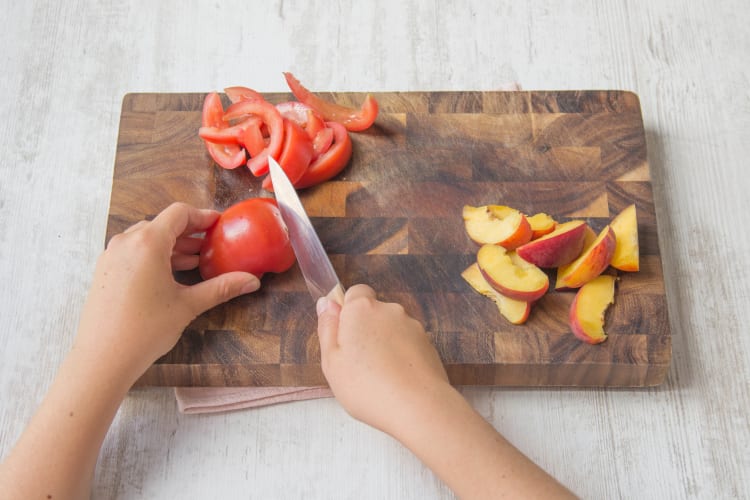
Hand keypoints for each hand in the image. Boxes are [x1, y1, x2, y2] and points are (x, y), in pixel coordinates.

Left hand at [74, 202, 259, 383]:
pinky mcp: (105, 271)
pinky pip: (133, 252)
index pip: (179, 213)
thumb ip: (221, 288)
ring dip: (172, 245)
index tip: (219, 224)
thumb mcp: (188, 305)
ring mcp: (112, 256)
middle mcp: (126, 242)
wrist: (102, 358)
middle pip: (163, 224)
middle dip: (189, 233)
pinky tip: (169, 275)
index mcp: (148, 243)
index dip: (202, 216)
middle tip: (211, 246)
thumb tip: (251, 281)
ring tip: (194, 261)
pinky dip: (154, 256)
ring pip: (147, 238)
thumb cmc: (144, 330)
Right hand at [316, 284, 449, 434]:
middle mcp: (390, 310)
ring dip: (384, 345)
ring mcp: (412, 326)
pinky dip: (401, 357)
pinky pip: (407, 345)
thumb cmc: (367, 385)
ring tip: (378, 377)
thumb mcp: (332, 360)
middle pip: (373, 313)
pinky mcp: (428, 344)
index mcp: (362, 309)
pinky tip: (396, 381)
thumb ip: (327, 327)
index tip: (343, 337)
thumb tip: (327, 303)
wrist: (418, 406)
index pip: (355, 293)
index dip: (347, 312)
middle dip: (365, 331)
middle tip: (356, 364)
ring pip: (391, 330)